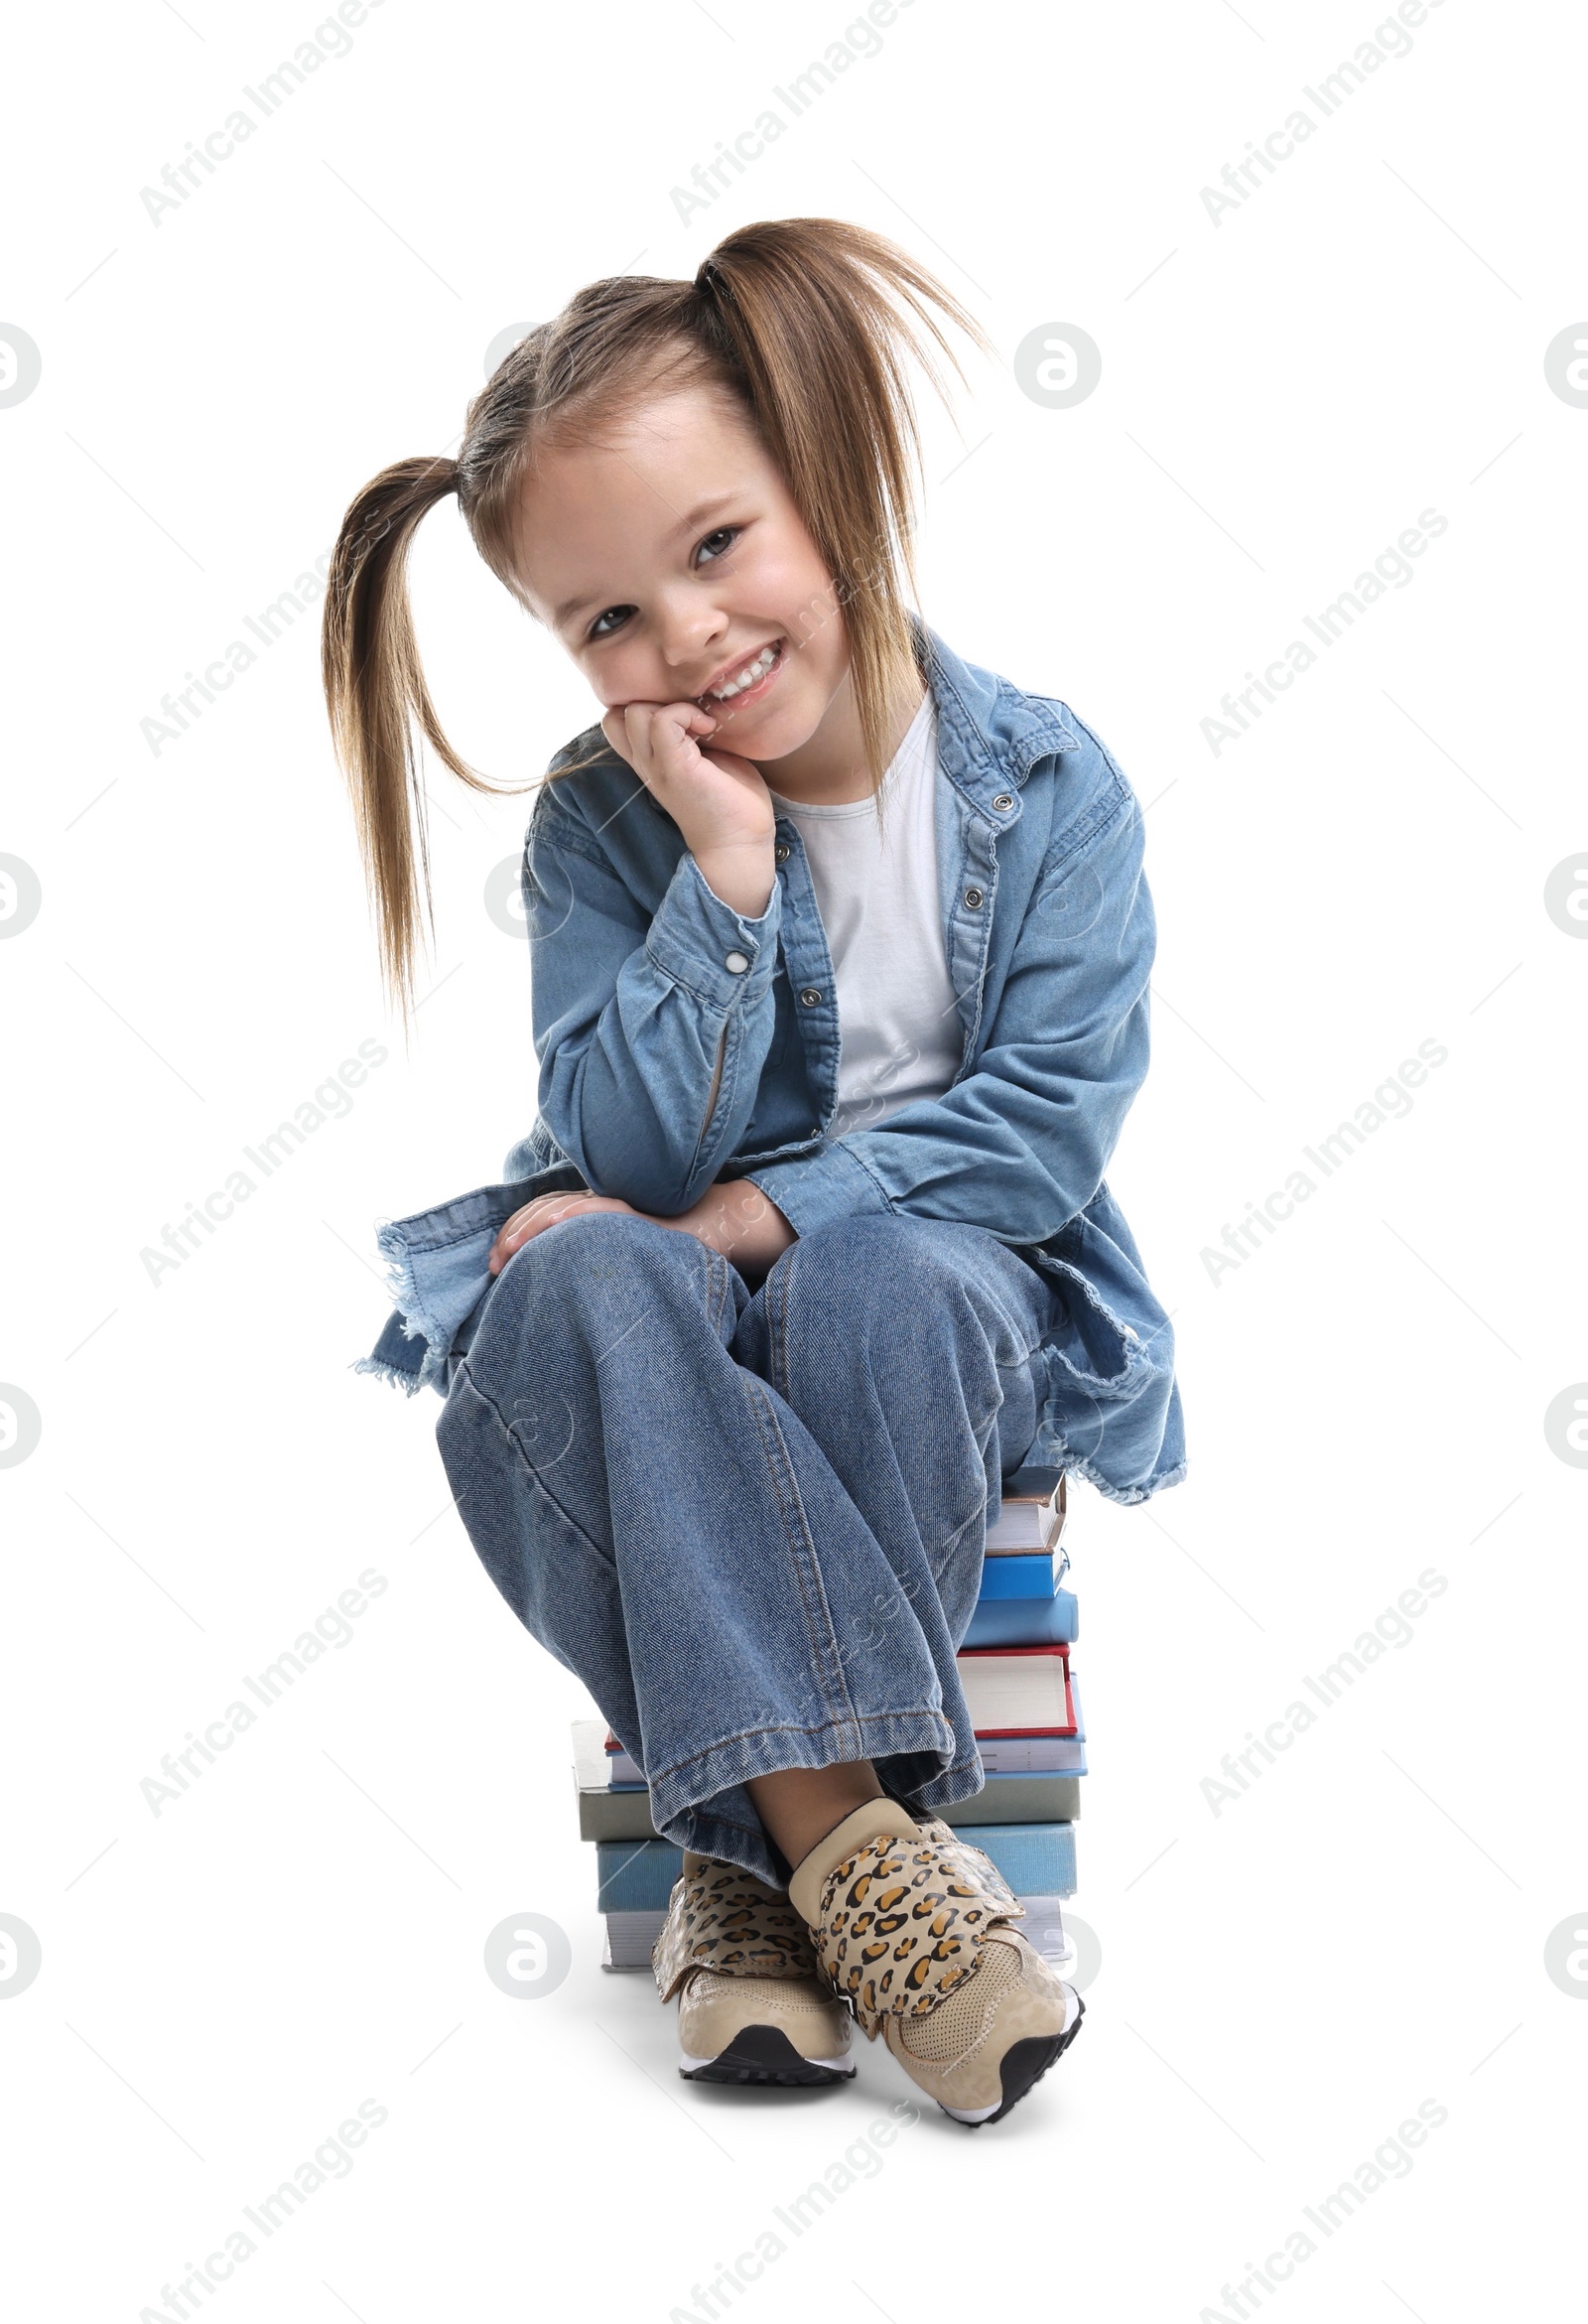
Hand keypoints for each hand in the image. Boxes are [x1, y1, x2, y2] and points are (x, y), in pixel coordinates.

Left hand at [488, 1190, 639, 1273]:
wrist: (687, 1244)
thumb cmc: (639, 1258)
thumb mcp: (592, 1258)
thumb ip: (566, 1258)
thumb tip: (530, 1276)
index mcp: (579, 1211)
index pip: (535, 1212)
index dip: (510, 1232)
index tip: (494, 1261)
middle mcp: (589, 1203)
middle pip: (541, 1208)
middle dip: (512, 1234)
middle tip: (495, 1264)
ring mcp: (607, 1205)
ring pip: (561, 1205)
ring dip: (532, 1226)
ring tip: (511, 1247)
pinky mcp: (626, 1211)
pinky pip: (596, 1207)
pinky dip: (573, 1213)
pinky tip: (555, 1222)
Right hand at [600, 698, 774, 917]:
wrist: (740, 842)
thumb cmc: (730, 799)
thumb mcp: (703, 756)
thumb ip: (688, 733)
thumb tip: (700, 699)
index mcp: (648, 760)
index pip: (616, 719)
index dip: (641, 704)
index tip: (681, 715)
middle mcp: (645, 763)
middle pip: (618, 712)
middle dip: (653, 701)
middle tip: (690, 718)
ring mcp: (656, 766)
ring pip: (635, 712)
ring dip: (672, 707)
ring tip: (701, 725)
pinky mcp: (674, 768)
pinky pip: (662, 721)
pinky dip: (685, 714)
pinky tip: (709, 729)